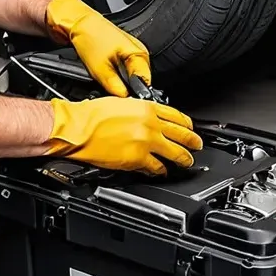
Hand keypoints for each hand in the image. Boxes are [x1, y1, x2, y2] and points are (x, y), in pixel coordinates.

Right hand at [44, 96, 202, 175]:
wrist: (78, 127)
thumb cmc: (91, 115)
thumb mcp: (121, 103)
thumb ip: (139, 110)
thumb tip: (148, 118)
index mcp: (146, 107)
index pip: (177, 116)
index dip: (187, 125)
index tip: (190, 128)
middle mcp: (150, 124)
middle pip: (182, 135)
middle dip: (193, 142)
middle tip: (197, 146)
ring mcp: (146, 142)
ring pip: (175, 153)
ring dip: (183, 159)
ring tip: (186, 162)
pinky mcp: (138, 159)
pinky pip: (157, 168)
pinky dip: (161, 171)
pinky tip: (162, 172)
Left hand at [45, 0, 150, 96]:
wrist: (77, 22)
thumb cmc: (89, 37)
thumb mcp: (100, 68)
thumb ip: (115, 86)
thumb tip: (123, 100)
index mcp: (139, 54)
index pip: (145, 83)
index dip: (134, 94)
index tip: (123, 100)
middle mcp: (138, 53)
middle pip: (138, 81)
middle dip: (126, 88)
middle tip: (111, 89)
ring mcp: (130, 52)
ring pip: (129, 77)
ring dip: (120, 82)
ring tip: (106, 78)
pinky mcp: (121, 53)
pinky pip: (123, 70)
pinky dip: (115, 75)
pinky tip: (105, 72)